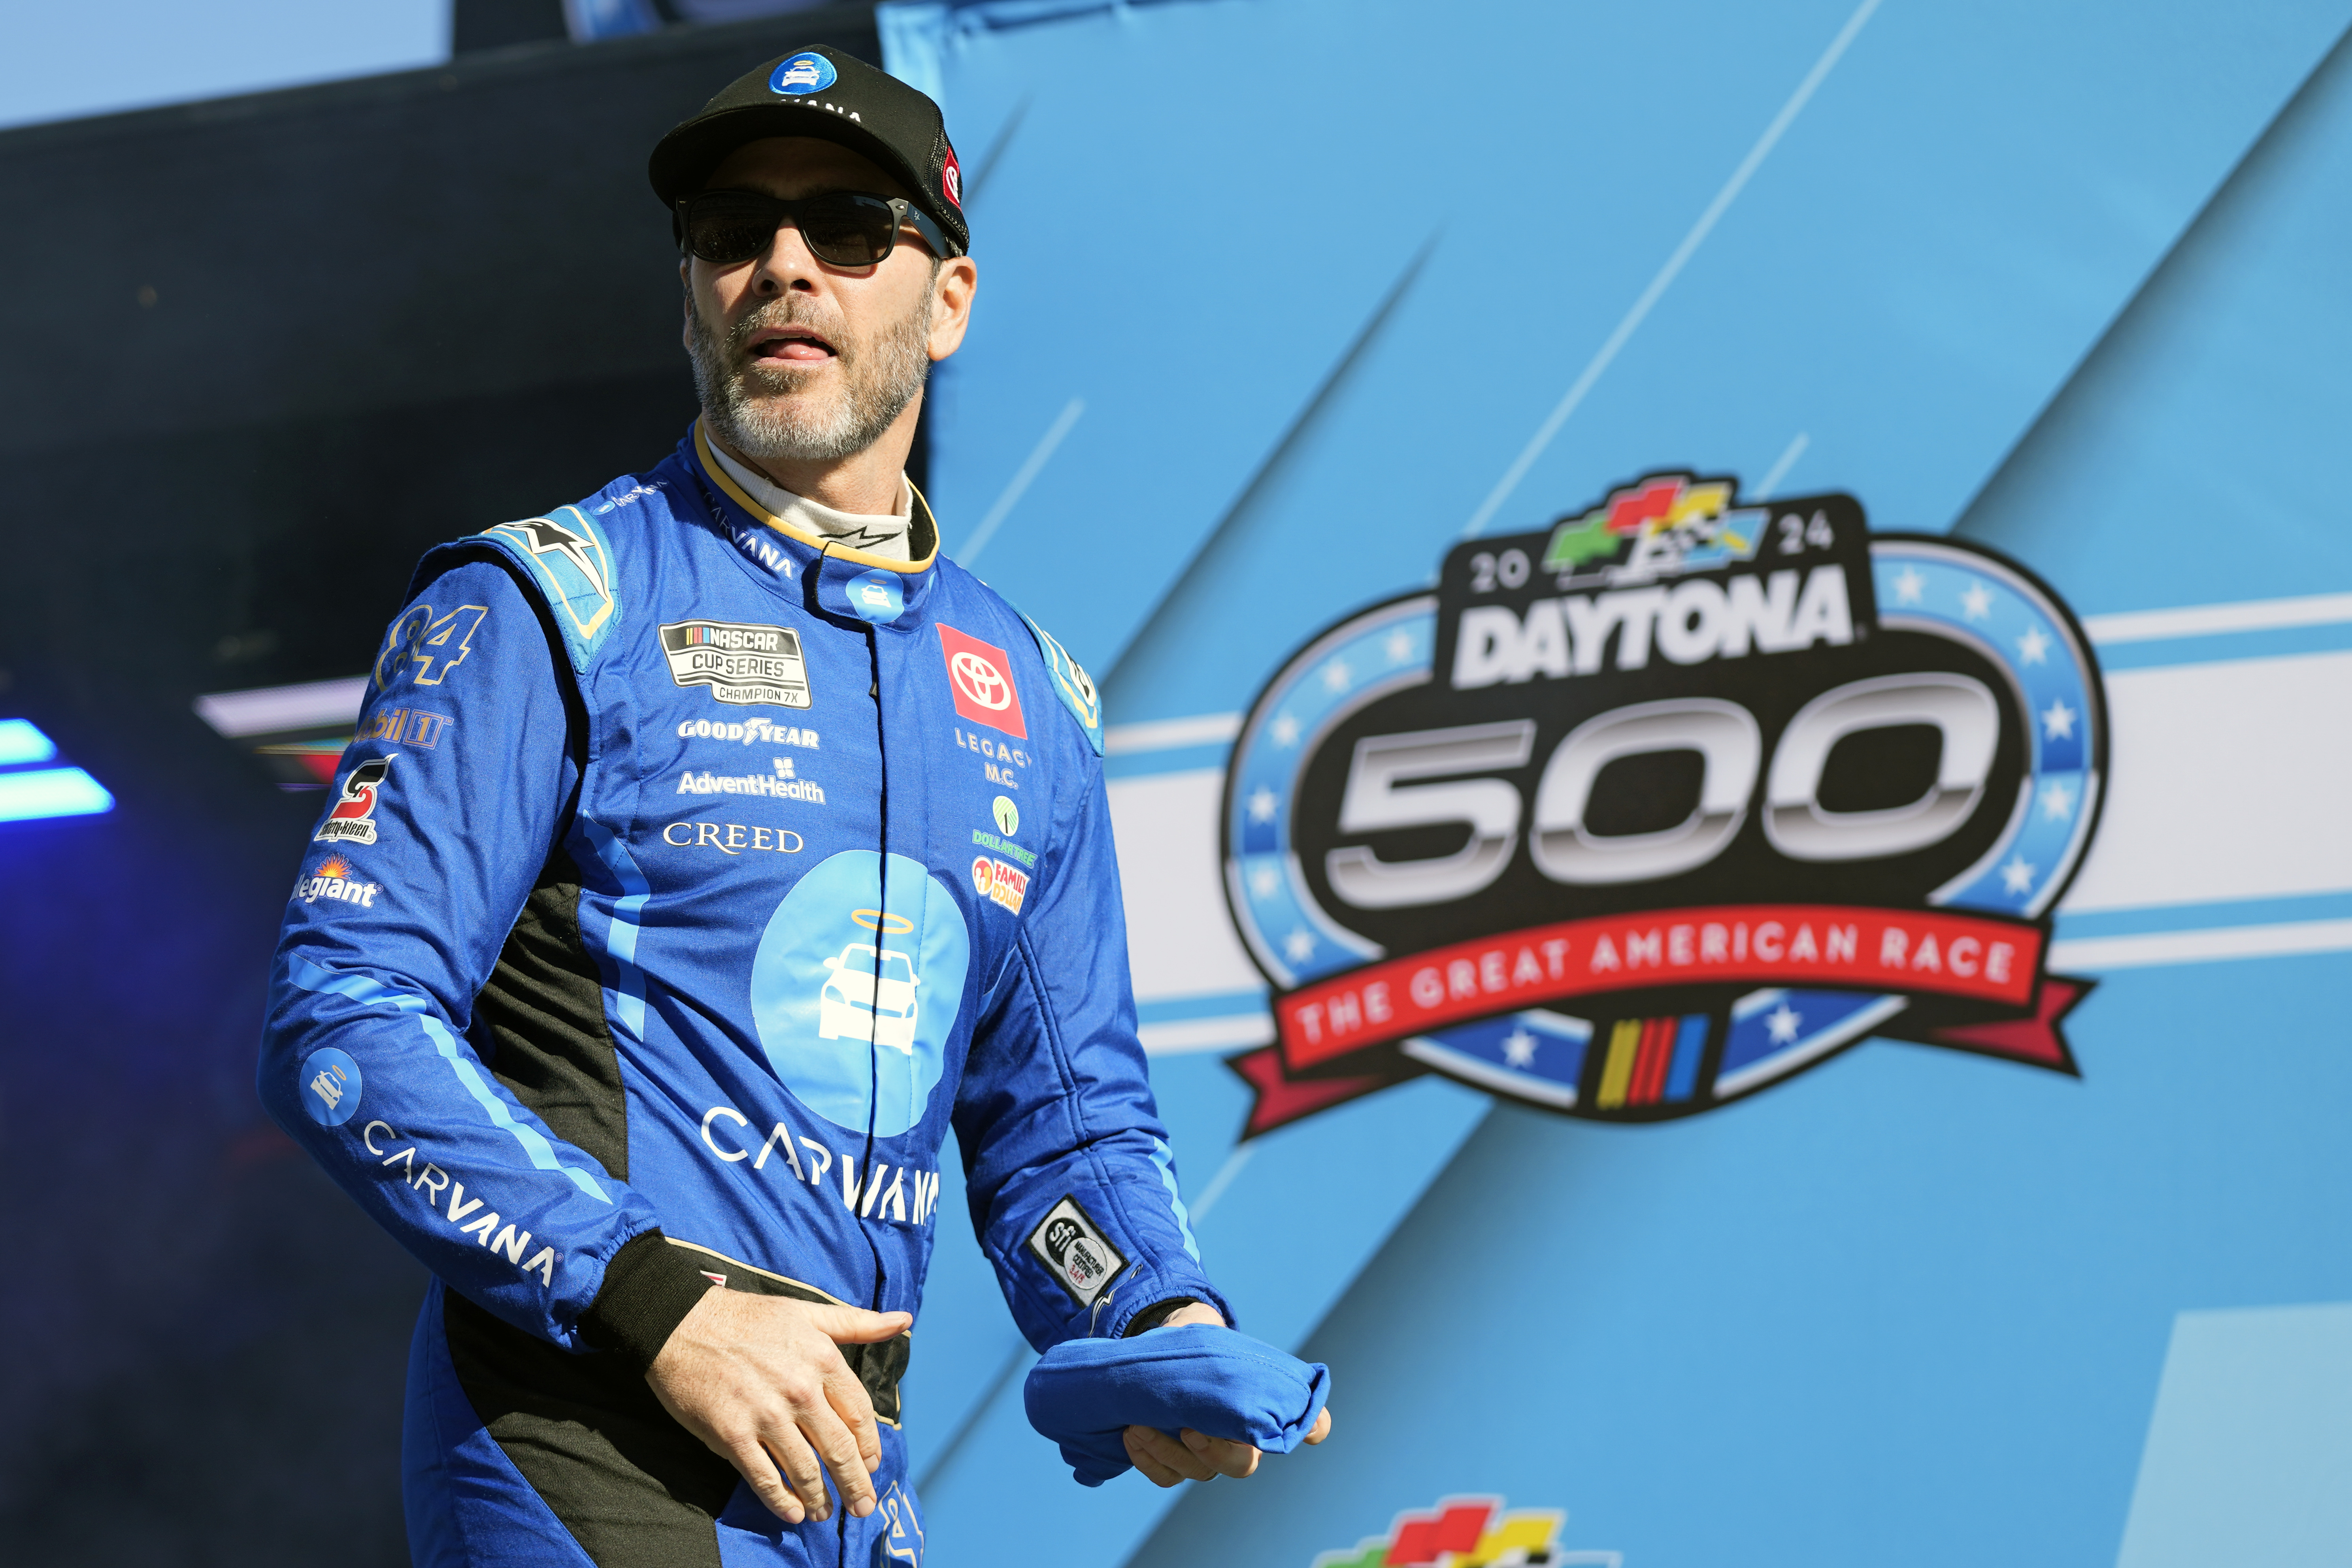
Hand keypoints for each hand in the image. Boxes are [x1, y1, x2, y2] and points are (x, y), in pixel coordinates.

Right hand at [645, 1287, 911, 1524]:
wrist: (680, 1323)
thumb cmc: (746, 1317)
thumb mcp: (807, 1312)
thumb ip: (856, 1323)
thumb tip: (903, 1320)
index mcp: (822, 1359)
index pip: (860, 1415)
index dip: (869, 1446)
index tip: (872, 1464)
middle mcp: (800, 1390)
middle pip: (839, 1449)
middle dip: (855, 1483)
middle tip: (863, 1506)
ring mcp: (766, 1415)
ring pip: (805, 1469)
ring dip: (820, 1498)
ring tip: (825, 1513)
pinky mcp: (732, 1435)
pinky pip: (765, 1478)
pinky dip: (782, 1501)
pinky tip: (793, 1513)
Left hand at [1120, 1302, 1335, 1486]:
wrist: (1156, 1352)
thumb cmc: (1192, 1343)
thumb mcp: (1204, 1331)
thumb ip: (1216, 1336)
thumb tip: (1204, 1327)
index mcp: (1258, 1407)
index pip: (1295, 1427)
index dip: (1309, 1427)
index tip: (1297, 1430)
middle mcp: (1238, 1439)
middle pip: (1241, 1465)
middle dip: (1214, 1453)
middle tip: (1188, 1429)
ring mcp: (1206, 1454)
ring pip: (1197, 1472)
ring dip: (1166, 1452)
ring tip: (1138, 1426)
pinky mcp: (1175, 1462)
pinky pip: (1168, 1477)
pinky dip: (1148, 1462)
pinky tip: (1131, 1437)